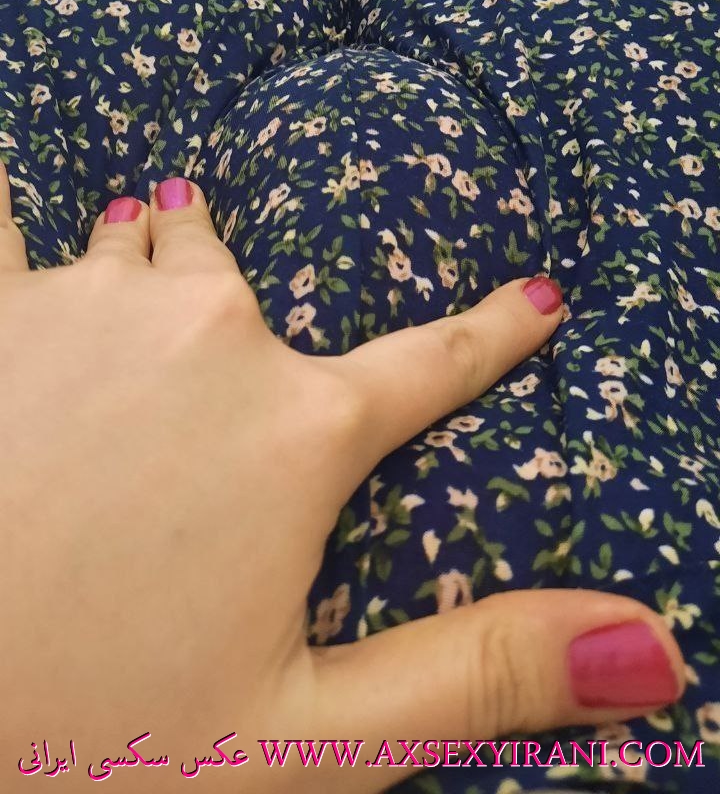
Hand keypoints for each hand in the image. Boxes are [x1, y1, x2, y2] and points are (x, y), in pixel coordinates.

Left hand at [0, 162, 683, 788]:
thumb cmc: (85, 742)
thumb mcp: (306, 740)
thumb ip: (480, 675)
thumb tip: (650, 644)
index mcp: (297, 432)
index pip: (434, 368)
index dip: (495, 336)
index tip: (537, 298)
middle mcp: (207, 335)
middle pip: (248, 286)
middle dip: (236, 314)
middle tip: (205, 362)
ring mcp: (86, 304)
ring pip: (138, 246)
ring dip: (142, 265)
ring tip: (125, 283)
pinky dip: (6, 215)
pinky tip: (10, 201)